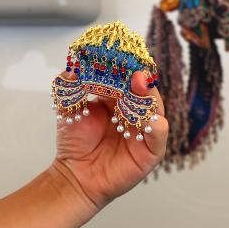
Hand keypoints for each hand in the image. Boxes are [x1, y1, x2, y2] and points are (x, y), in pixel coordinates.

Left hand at [51, 71, 168, 210]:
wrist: (75, 174)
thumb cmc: (74, 142)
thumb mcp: (68, 109)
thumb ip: (70, 87)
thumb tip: (72, 67)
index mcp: (117, 96)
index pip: (125, 75)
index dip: (123, 64)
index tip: (117, 53)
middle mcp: (134, 109)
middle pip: (143, 87)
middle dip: (137, 75)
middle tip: (130, 67)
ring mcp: (145, 128)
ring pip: (154, 106)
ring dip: (147, 94)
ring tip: (138, 84)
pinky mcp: (151, 149)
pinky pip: (160, 133)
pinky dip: (156, 124)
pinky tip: (148, 118)